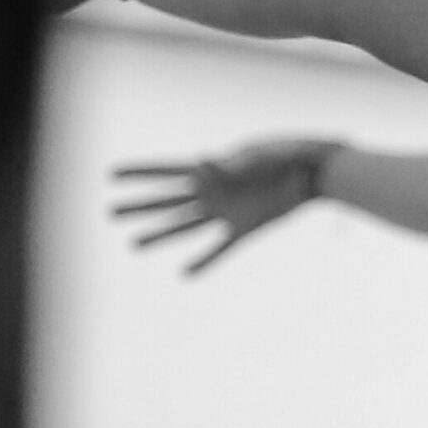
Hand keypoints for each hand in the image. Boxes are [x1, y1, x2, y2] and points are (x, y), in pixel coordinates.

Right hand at [111, 138, 333, 275]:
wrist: (317, 173)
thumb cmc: (288, 155)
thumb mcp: (260, 154)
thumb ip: (231, 161)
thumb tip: (203, 161)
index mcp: (211, 168)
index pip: (166, 170)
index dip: (138, 172)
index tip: (110, 174)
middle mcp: (212, 190)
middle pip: (167, 201)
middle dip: (139, 206)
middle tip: (110, 213)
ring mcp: (226, 210)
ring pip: (185, 226)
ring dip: (159, 236)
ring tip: (133, 244)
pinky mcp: (245, 228)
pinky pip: (219, 248)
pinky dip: (204, 261)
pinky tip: (185, 272)